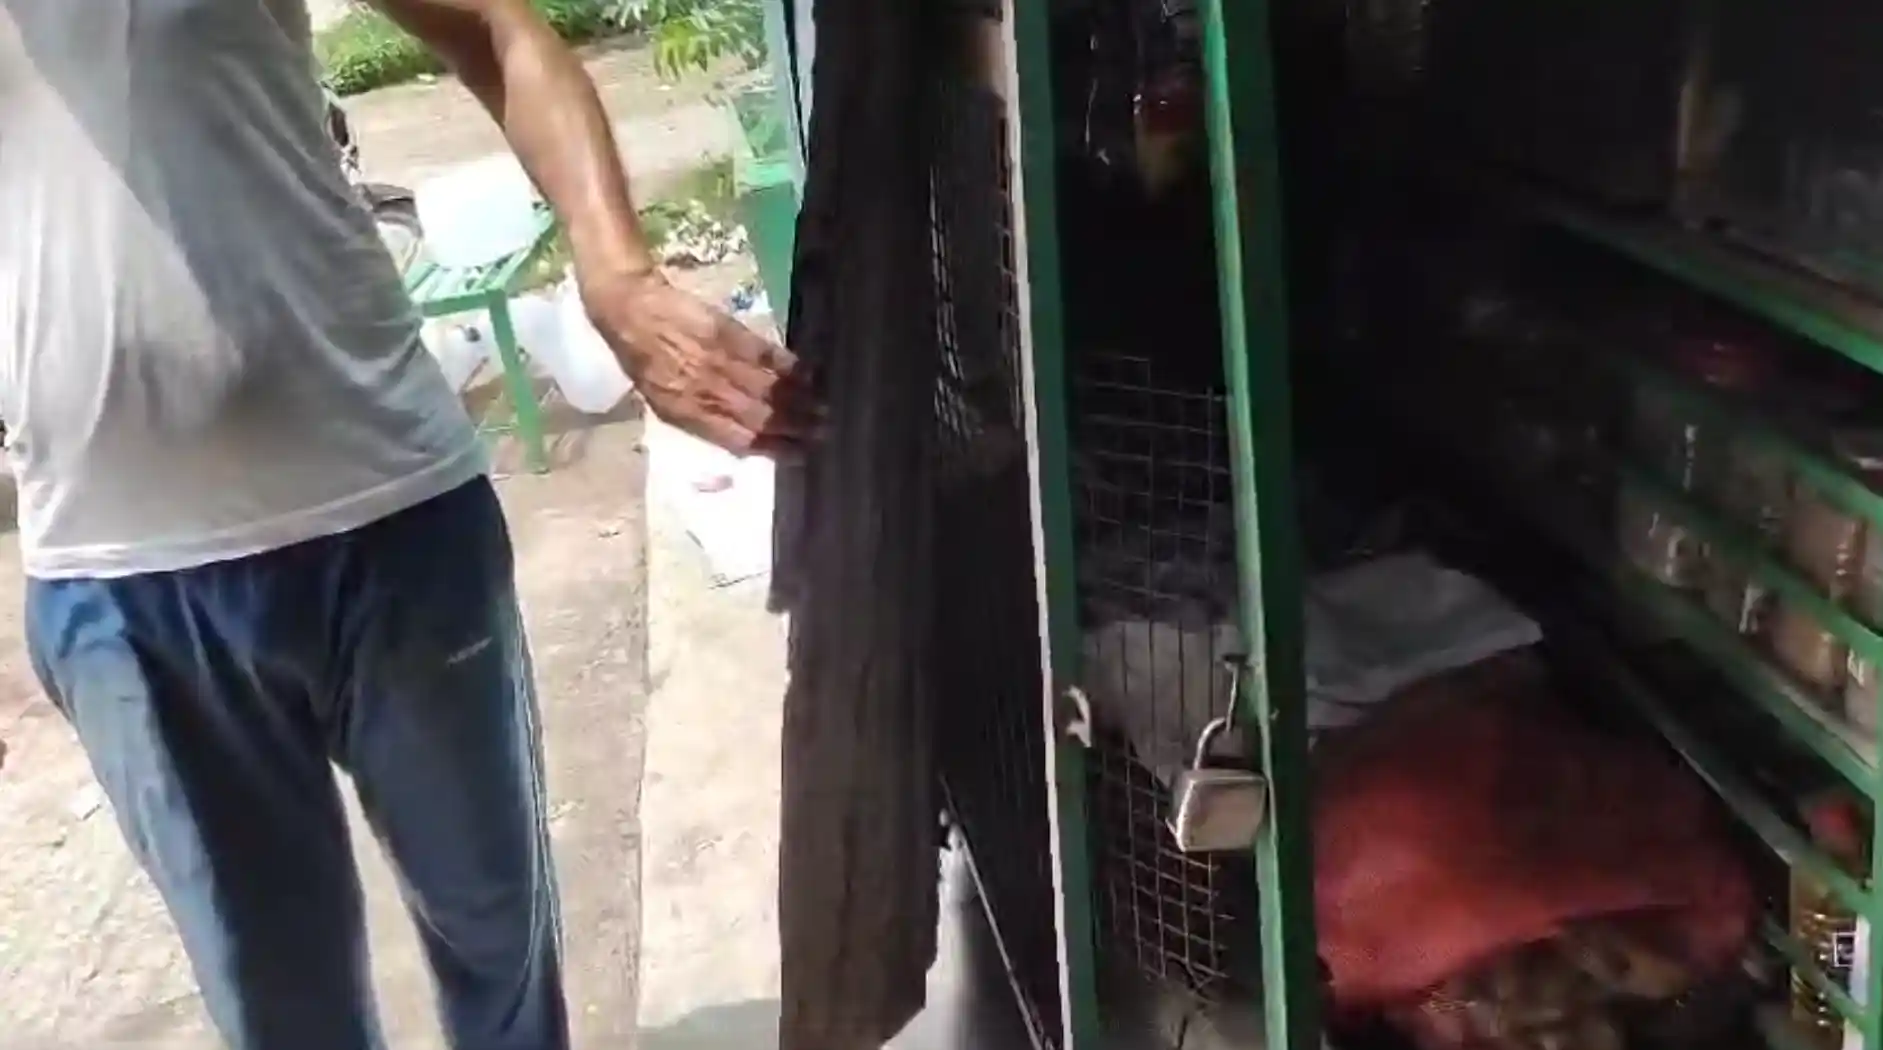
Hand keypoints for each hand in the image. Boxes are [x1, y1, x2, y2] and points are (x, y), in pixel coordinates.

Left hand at [584, 269, 819, 455]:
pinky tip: (808, 372)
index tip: (801, 455)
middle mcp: (705, 393)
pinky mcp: (725, 333)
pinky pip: (763, 354)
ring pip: (766, 388)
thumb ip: (702, 419)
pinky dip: (788, 365)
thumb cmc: (646, 361)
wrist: (629, 312)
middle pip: (760, 417)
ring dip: (799, 399)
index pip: (739, 440)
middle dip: (796, 426)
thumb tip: (742, 439)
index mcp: (687, 415)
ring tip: (825, 407)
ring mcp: (717, 363)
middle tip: (825, 432)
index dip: (773, 449)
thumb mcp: (665, 400)